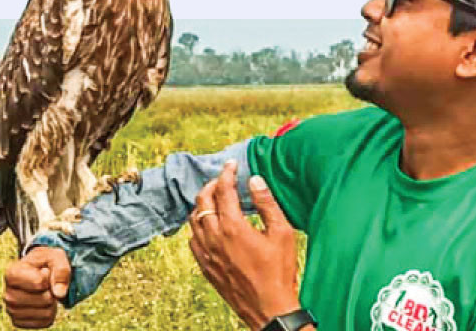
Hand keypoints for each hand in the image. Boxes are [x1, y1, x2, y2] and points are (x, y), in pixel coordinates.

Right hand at [2, 247, 70, 328]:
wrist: (37, 272)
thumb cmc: (45, 263)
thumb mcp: (55, 256)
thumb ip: (60, 270)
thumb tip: (59, 294)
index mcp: (12, 274)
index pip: (40, 282)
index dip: (49, 276)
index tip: (44, 271)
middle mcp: (8, 294)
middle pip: (44, 299)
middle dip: (52, 291)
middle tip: (47, 284)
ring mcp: (12, 310)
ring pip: (46, 313)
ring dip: (53, 303)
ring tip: (45, 293)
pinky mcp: (19, 322)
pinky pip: (44, 322)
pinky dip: (50, 313)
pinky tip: (43, 304)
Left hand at [188, 161, 300, 330]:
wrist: (269, 309)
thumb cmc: (279, 273)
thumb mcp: (282, 233)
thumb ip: (267, 204)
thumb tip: (254, 180)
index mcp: (232, 227)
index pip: (223, 190)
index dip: (227, 173)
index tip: (232, 165)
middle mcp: (214, 238)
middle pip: (202, 201)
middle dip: (211, 185)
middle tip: (223, 180)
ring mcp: (207, 253)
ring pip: (194, 219)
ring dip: (202, 204)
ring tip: (215, 199)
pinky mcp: (205, 267)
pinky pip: (193, 240)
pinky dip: (198, 226)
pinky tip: (209, 226)